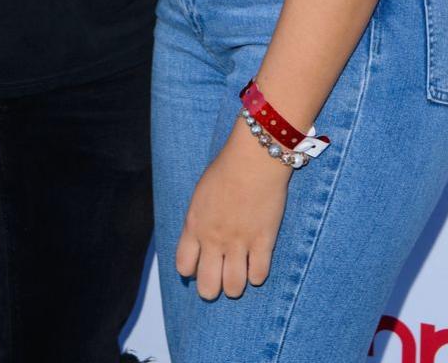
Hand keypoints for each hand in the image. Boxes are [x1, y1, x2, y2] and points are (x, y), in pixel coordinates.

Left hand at [176, 118, 291, 299]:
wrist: (254, 159)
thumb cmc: (226, 170)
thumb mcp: (200, 195)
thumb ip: (198, 221)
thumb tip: (199, 241)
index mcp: (195, 225)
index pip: (184, 266)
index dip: (192, 270)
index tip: (200, 265)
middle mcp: (213, 239)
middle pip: (207, 286)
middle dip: (211, 289)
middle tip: (219, 280)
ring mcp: (239, 242)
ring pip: (234, 287)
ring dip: (235, 286)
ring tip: (239, 277)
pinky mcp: (263, 241)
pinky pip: (258, 275)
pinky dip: (257, 275)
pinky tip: (256, 265)